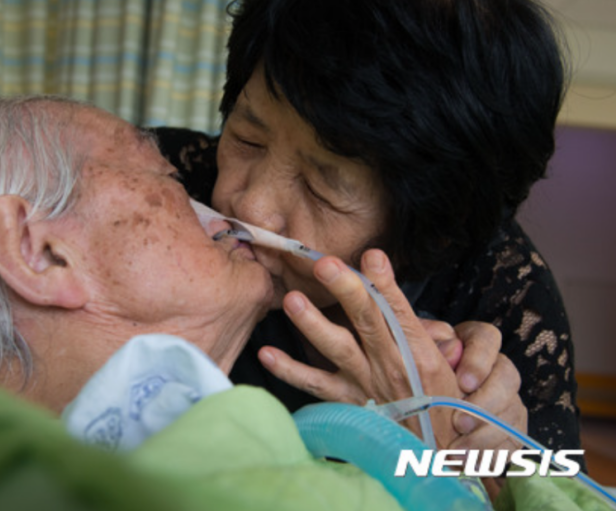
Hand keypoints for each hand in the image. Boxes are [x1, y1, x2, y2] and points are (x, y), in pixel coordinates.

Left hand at [259, 249, 462, 446]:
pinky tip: (266, 354)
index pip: (400, 312)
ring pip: (337, 349)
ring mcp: (364, 384)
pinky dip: (289, 371)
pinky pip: (314, 386)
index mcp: (417, 352)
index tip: (371, 255)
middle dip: (345, 290)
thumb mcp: (444, 360)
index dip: (385, 283)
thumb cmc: (441, 401)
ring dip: (313, 323)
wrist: (438, 454)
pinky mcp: (346, 402)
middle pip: (366, 321)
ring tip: (292, 300)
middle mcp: (389, 365)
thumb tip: (396, 294)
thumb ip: (421, 327)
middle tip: (325, 264)